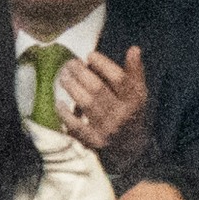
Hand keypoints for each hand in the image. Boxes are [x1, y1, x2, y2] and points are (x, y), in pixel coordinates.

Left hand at [58, 46, 149, 169]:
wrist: (132, 150)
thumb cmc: (132, 114)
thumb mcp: (139, 94)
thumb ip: (135, 72)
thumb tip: (133, 49)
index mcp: (136, 100)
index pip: (120, 79)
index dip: (103, 64)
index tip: (89, 55)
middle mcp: (123, 115)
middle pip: (98, 89)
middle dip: (81, 73)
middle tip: (70, 63)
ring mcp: (107, 129)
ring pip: (86, 103)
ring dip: (72, 87)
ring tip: (63, 75)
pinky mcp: (94, 142)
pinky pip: (76, 126)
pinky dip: (65, 114)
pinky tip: (59, 103)